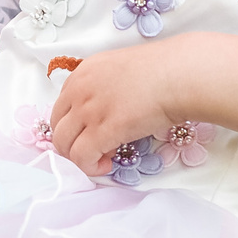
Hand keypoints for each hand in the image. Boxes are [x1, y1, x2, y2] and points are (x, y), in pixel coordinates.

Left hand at [45, 40, 196, 177]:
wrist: (179, 75)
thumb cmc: (164, 71)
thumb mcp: (122, 70)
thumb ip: (106, 88)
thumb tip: (108, 110)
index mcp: (84, 72)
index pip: (62, 106)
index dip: (75, 125)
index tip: (92, 133)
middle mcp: (79, 89)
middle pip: (57, 127)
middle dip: (72, 144)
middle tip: (94, 150)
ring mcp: (88, 109)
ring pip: (63, 144)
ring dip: (79, 157)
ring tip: (102, 158)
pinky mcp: (102, 130)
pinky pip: (81, 157)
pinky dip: (89, 167)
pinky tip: (106, 165)